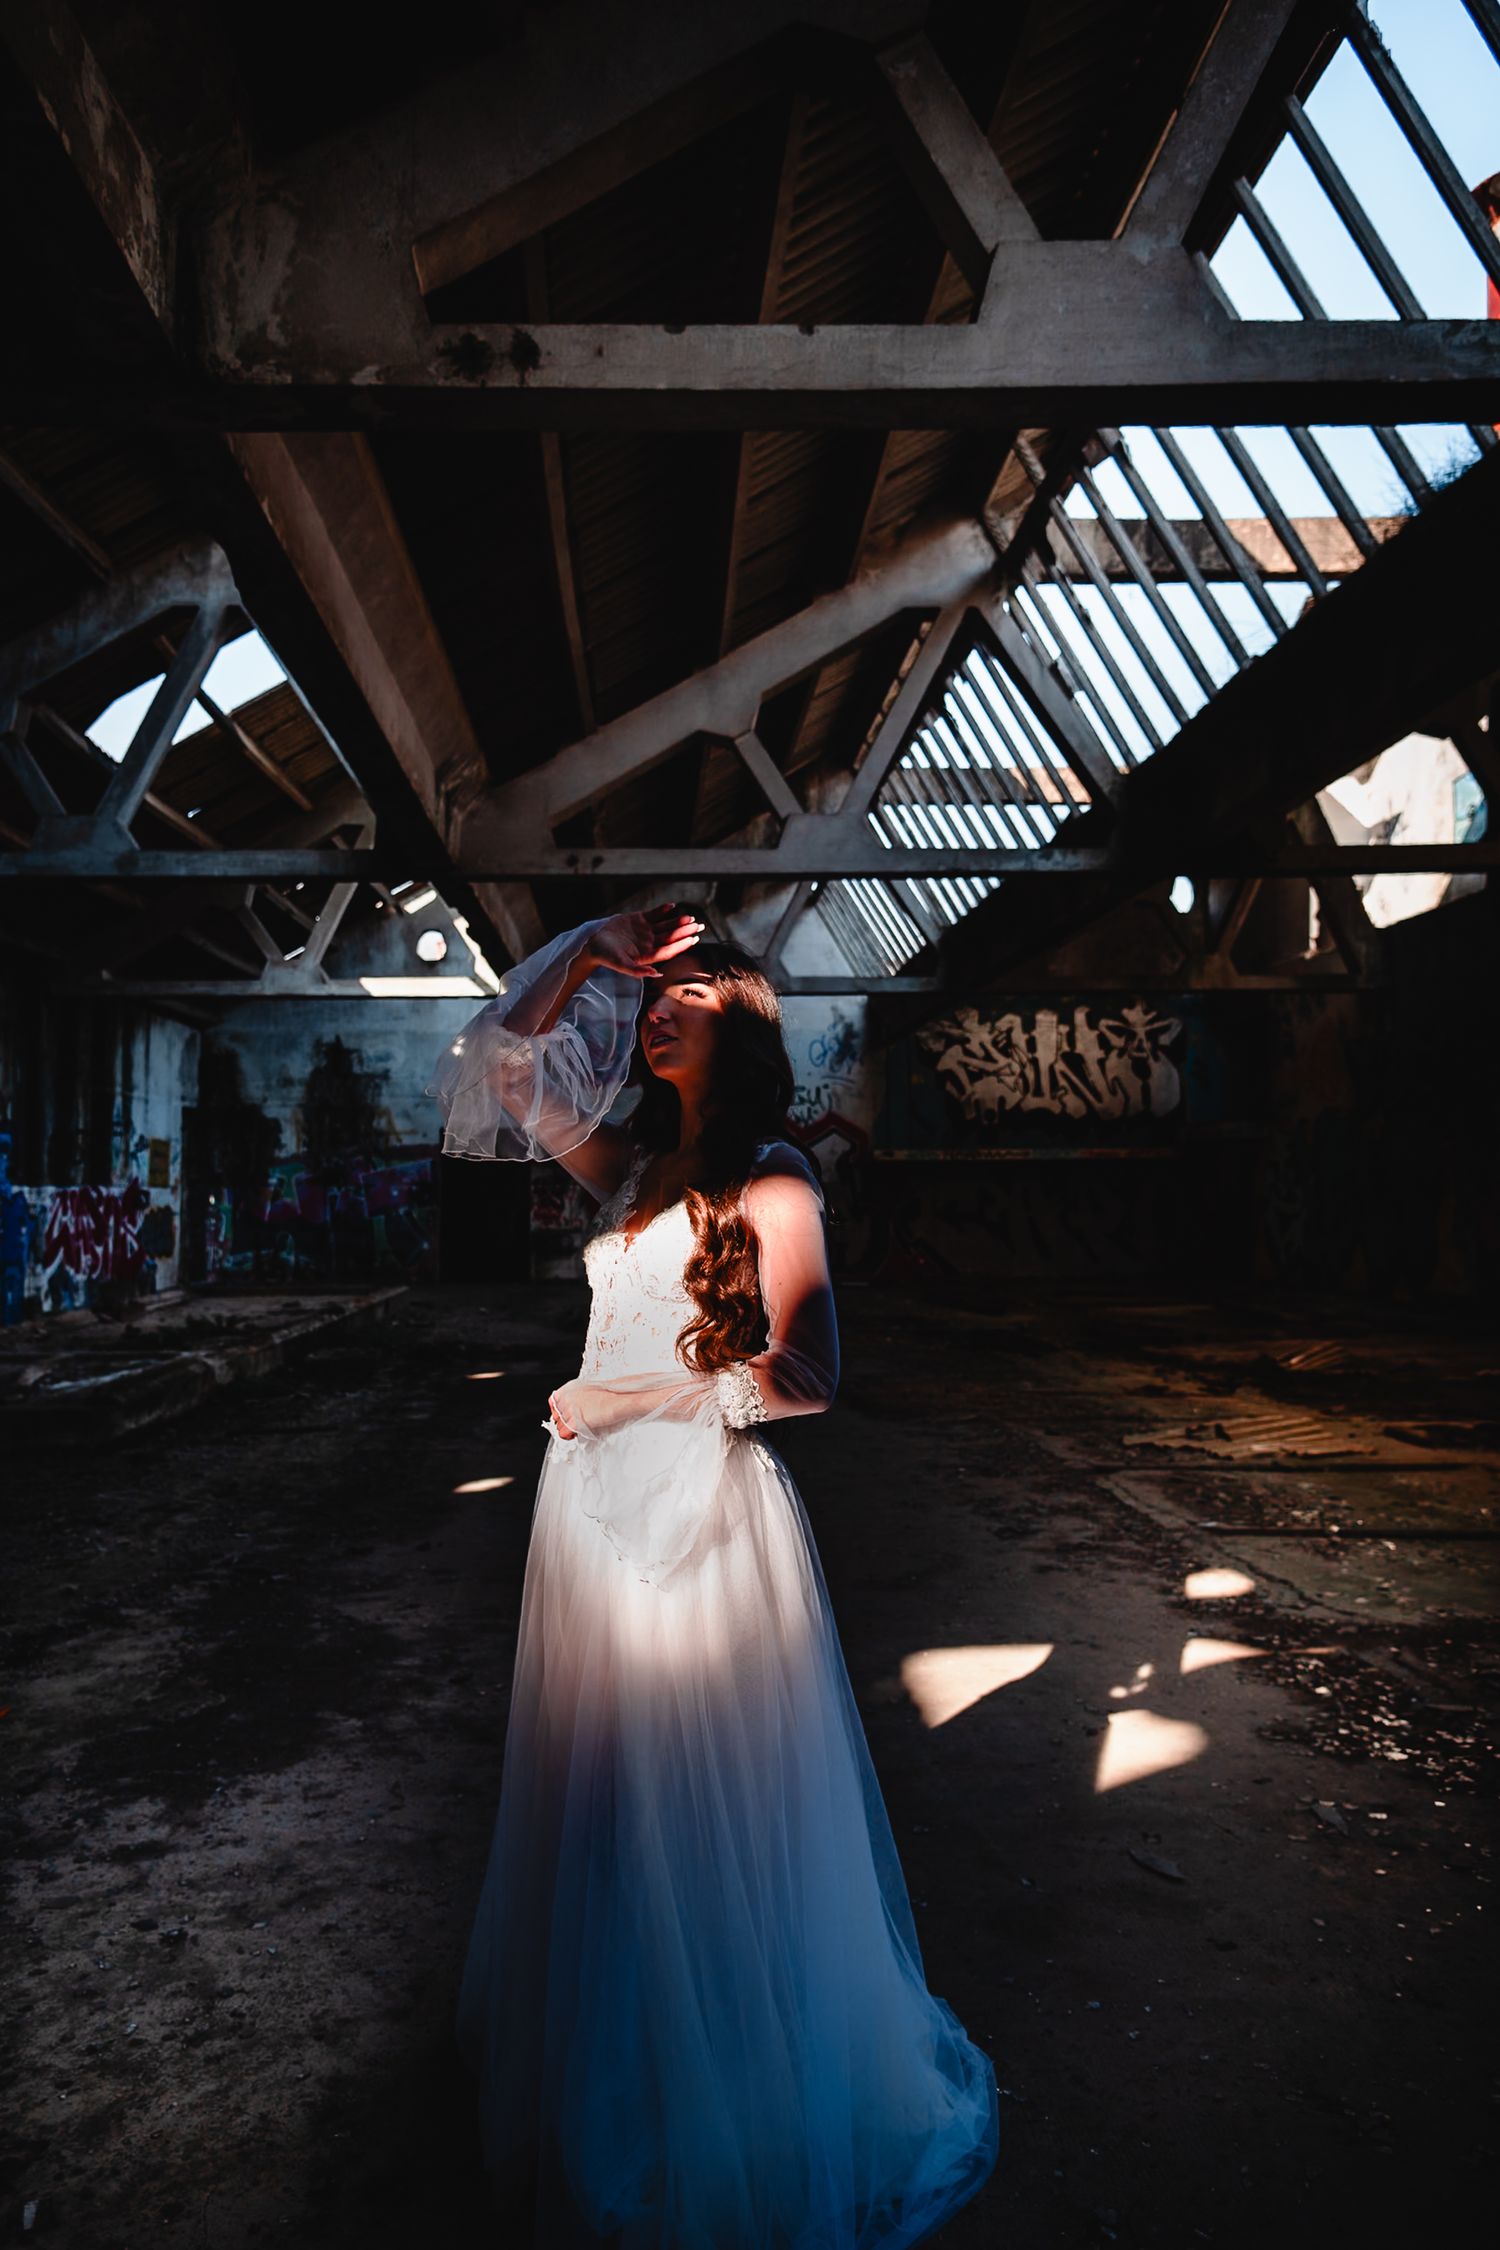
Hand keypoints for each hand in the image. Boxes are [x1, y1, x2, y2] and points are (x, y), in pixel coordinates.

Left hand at [546, 1380, 643, 1440]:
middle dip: (565, 1422)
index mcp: (568, 1389)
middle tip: (576, 1423)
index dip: (559, 1412)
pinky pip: (564, 1433)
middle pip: (556, 1417)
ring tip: (579, 1427)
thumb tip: (569, 1410)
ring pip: (559, 1426)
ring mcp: (569, 1409)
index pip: (553, 1403)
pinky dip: (569, 1435)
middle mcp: (566, 1398)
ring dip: (568, 1429)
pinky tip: (578, 1432)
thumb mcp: (588, 1390)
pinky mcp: (575, 1421)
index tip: (565, 1416)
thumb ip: (576, 1398)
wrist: (619, 1399)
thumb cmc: (609, 1395)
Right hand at [587, 905, 704, 980]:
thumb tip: (657, 974)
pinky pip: (654, 914)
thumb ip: (638, 971)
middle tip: (698, 925)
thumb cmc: (606, 956)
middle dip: (684, 931)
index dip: (681, 944)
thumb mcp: (621, 965)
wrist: (593, 943)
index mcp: (648, 955)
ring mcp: (645, 931)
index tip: (694, 939)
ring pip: (665, 926)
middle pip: (670, 937)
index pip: (668, 950)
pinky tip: (672, 906)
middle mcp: (649, 943)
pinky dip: (663, 910)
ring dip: (677, 921)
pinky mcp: (638, 920)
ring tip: (689, 917)